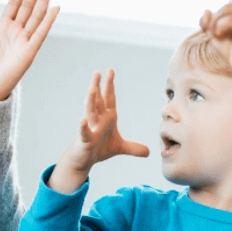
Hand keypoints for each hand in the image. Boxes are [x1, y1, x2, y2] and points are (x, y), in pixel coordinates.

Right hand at [48, 69, 148, 192]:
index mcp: (107, 118)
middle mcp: (98, 120)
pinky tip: (82, 120)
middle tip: (97, 72)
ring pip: (90, 112)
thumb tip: (149, 152)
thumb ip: (133, 148)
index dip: (110, 85)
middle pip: (97, 100)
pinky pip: (84, 132)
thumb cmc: (98, 149)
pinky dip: (83, 126)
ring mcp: (90, 128)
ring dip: (91, 100)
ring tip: (92, 88)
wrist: (83, 160)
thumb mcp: (120, 148)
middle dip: (98, 86)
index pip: (109, 99)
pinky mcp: (85, 140)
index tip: (110, 70)